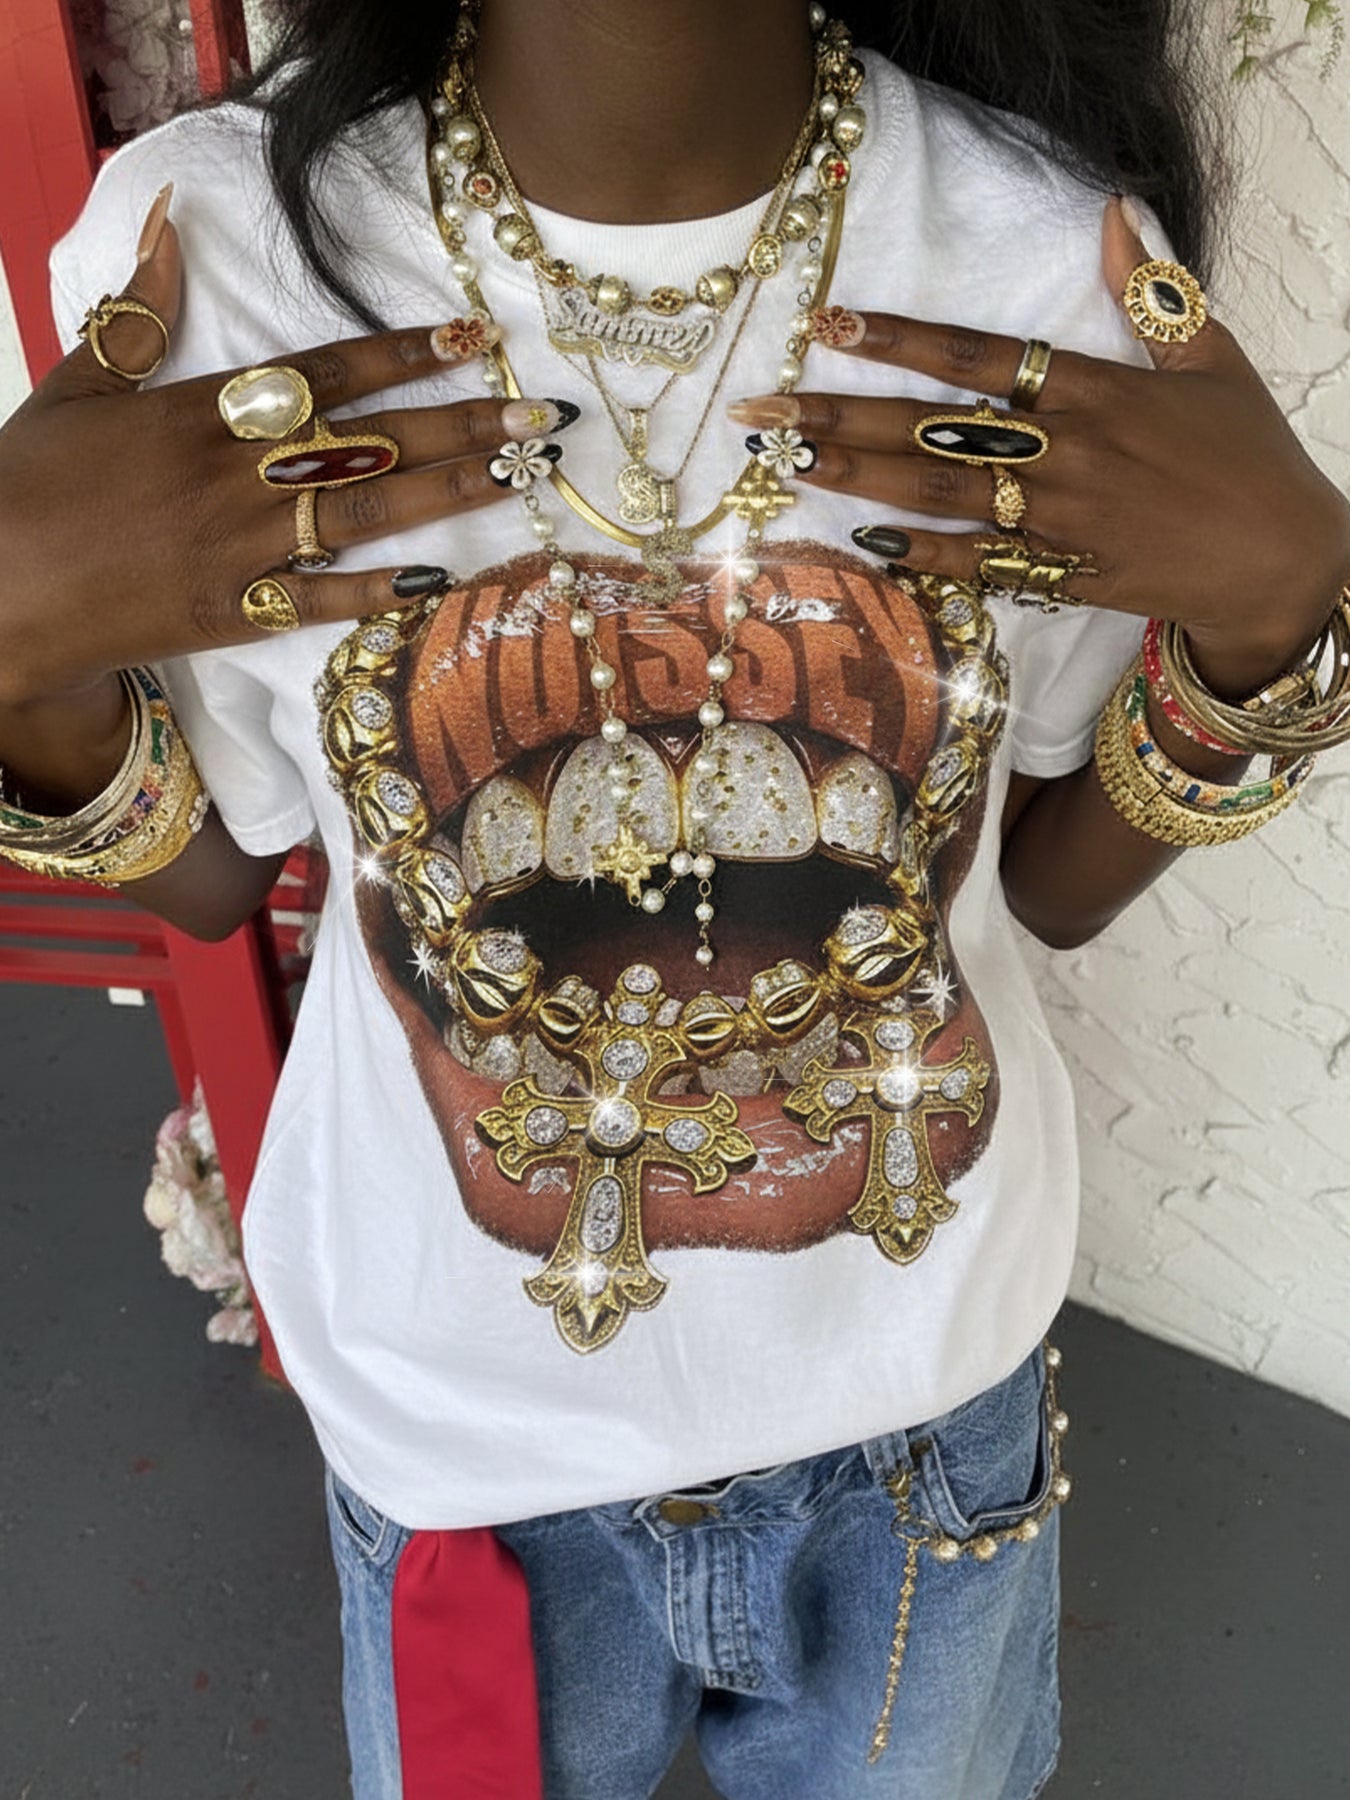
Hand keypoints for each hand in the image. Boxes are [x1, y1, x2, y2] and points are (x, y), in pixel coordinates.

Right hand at [0, 187, 559, 705]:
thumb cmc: (30, 483)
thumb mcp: (77, 384)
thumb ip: (135, 312)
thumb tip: (166, 223)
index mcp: (200, 411)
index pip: (325, 372)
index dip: (403, 356)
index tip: (472, 341)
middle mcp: (233, 475)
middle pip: (369, 442)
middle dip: (460, 426)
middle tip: (537, 419)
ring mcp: (238, 547)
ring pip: (362, 512)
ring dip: (448, 494)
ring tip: (516, 479)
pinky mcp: (231, 612)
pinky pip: (320, 601)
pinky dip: (376, 591)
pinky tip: (439, 578)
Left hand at [731, 197, 1349, 693]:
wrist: (1280, 560)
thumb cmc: (1247, 455)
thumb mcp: (1211, 357)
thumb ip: (1152, 289)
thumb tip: (1115, 211)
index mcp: (1097, 390)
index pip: (980, 357)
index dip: (902, 341)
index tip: (833, 326)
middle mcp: (1065, 453)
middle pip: (935, 430)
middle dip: (845, 417)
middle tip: (767, 409)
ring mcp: (1058, 519)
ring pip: (941, 495)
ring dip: (858, 479)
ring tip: (790, 462)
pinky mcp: (1062, 575)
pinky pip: (976, 566)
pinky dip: (920, 556)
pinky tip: (861, 541)